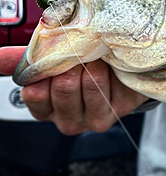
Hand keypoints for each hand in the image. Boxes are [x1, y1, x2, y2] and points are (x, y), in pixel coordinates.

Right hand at [0, 46, 147, 134]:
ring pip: (84, 84)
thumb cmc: (90, 63)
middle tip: (84, 55)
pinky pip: (102, 85)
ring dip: (92, 64)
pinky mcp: (113, 114)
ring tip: (98, 61)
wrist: (126, 67)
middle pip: (62, 86)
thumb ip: (29, 58)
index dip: (47, 71)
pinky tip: (110, 69)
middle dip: (74, 63)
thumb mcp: (58, 59)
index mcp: (46, 106)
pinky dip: (106, 69)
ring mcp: (90, 120)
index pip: (33, 92)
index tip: (58, 57)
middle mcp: (66, 119)